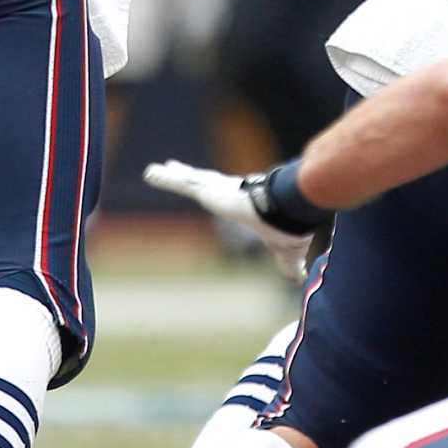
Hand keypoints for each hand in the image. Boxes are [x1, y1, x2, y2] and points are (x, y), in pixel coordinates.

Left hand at [142, 159, 315, 280]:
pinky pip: (181, 184)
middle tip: (173, 167)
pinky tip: (150, 174)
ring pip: (188, 181)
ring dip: (170, 176)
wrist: (285, 211)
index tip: (206, 184)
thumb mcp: (285, 249)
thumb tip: (298, 280)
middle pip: (203, 181)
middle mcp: (228, 191)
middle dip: (188, 174)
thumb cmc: (287, 226)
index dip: (214, 187)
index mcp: (244, 202)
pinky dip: (165, 179)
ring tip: (151, 171)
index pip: (225, 192)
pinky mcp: (209, 191)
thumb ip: (287, 264)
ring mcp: (217, 190)